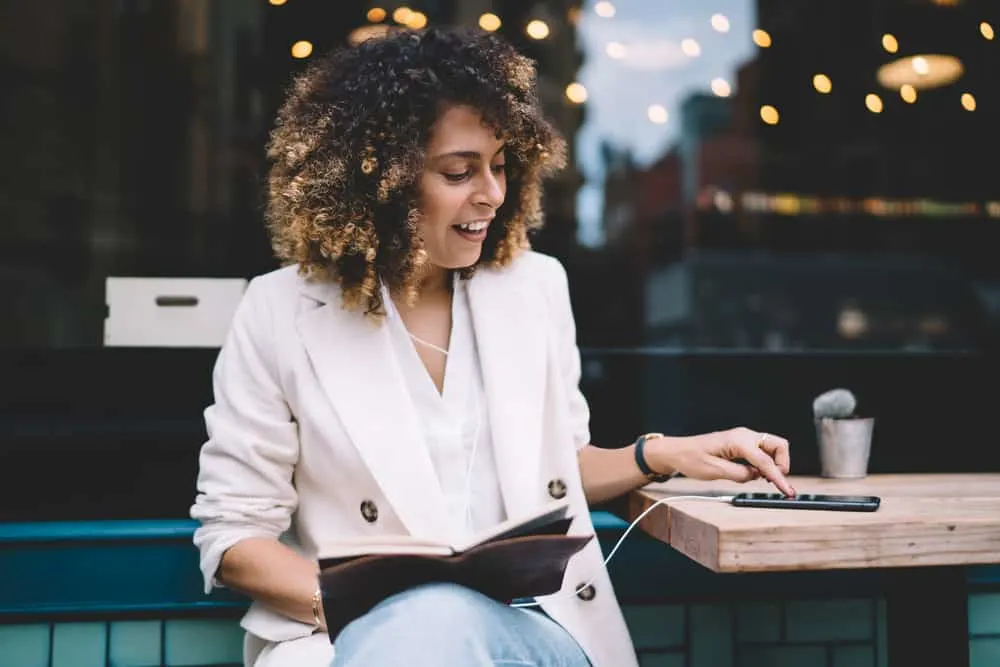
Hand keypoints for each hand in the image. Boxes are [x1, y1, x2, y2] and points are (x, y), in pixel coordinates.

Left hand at [649, 427, 794, 495]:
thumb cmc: (691, 458)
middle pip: (778, 446)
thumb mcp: (714, 471)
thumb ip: (739, 474)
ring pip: (772, 448)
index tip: (787, 491)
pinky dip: (764, 463)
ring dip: (773, 464)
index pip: (765, 461)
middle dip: (782, 464)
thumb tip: (755, 476)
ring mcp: (743, 438)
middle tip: (774, 482)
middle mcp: (744, 435)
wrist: (677, 451)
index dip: (779, 477)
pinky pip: (761, 451)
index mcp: (738, 441)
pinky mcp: (741, 444)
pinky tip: (754, 473)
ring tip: (762, 479)